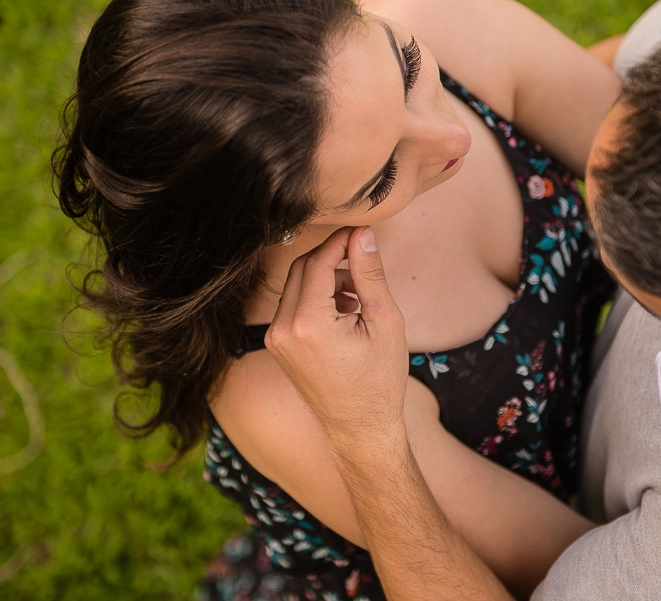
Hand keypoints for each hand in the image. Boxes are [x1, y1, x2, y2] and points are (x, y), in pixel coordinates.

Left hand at [265, 226, 409, 448]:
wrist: (360, 429)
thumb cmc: (379, 381)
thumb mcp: (384, 322)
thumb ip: (370, 274)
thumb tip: (363, 235)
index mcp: (309, 324)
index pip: (319, 262)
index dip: (341, 241)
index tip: (362, 232)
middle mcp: (283, 330)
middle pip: (303, 268)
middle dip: (333, 258)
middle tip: (364, 261)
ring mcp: (275, 339)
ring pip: (296, 284)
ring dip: (325, 278)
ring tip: (359, 296)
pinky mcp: (277, 345)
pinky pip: (292, 305)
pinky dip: (316, 297)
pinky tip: (344, 311)